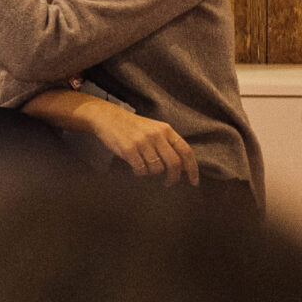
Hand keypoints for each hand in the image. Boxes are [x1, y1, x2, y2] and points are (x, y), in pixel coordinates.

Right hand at [70, 95, 200, 185]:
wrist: (107, 117)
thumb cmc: (132, 127)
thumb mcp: (154, 129)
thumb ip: (168, 144)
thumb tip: (183, 167)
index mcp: (166, 130)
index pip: (186, 151)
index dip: (192, 169)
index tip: (194, 182)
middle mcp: (156, 135)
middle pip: (174, 163)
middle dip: (174, 178)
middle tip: (168, 183)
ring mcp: (142, 142)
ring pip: (156, 169)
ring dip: (151, 173)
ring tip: (144, 167)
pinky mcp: (128, 149)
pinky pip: (141, 170)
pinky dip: (140, 173)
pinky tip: (135, 167)